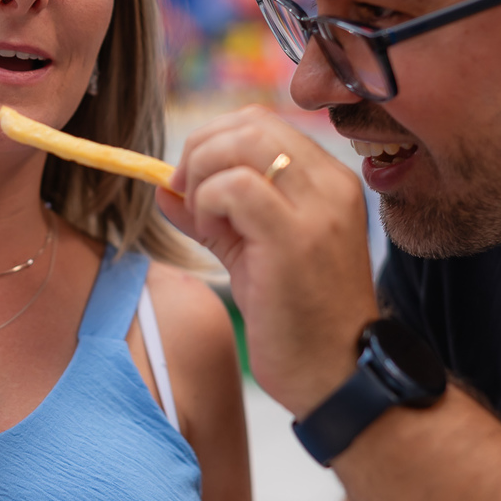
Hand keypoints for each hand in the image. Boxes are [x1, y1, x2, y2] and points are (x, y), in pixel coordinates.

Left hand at [157, 105, 377, 417]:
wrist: (338, 377)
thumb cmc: (299, 321)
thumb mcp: (251, 253)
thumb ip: (211, 215)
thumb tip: (162, 187)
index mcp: (327, 181)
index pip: (261, 123)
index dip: (213, 141)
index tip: (190, 182)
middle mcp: (331, 184)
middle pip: (250, 123)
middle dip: (200, 149)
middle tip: (186, 195)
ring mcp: (318, 208)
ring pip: (244, 142)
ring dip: (203, 172)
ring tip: (203, 217)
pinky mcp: (295, 238)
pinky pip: (236, 186)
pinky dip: (208, 200)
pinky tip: (212, 231)